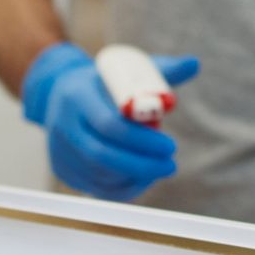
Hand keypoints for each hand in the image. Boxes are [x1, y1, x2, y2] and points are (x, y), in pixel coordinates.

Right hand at [22, 43, 198, 200]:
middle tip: (170, 165)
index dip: (142, 141)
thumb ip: (160, 70)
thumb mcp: (127, 70)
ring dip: (134, 177)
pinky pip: (94, 188)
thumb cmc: (105, 82)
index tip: (170, 146)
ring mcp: (59, 150)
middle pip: (101, 155)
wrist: (60, 94)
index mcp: (77, 95)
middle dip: (141, 165)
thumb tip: (195, 65)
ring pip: (99, 175)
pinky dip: (121, 189)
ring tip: (159, 168)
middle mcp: (62, 124)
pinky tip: (142, 179)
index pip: (109, 125)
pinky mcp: (62, 169)